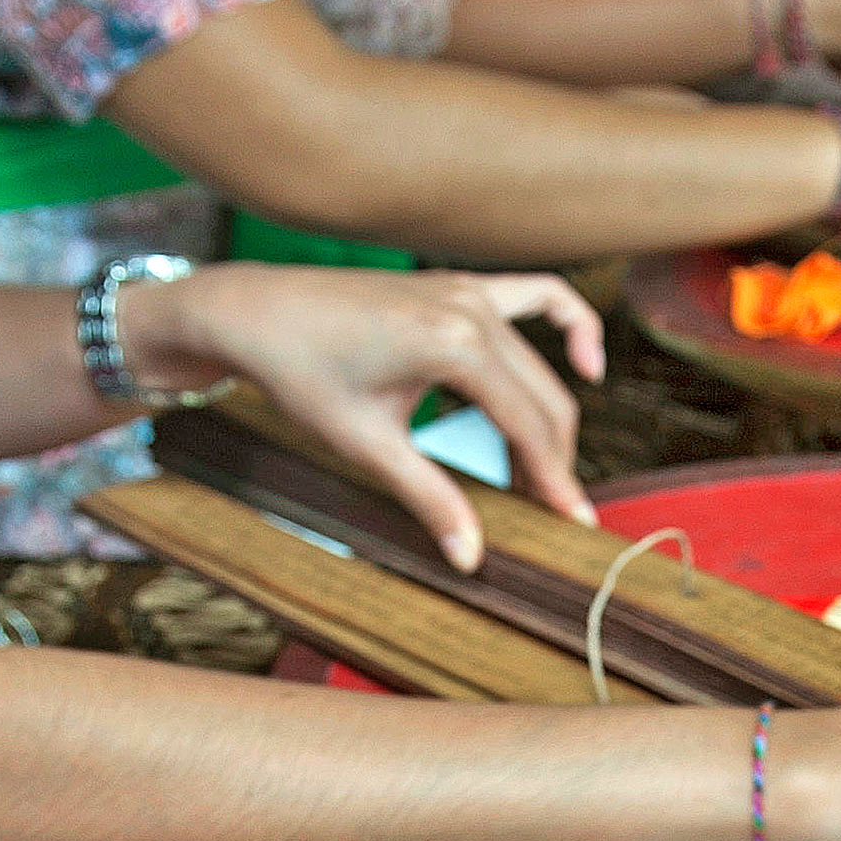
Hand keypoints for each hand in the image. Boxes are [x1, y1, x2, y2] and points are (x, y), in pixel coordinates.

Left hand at [132, 263, 607, 569]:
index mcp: (455, 344)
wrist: (254, 312)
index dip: (553, 479)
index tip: (573, 522)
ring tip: (544, 468)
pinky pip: (538, 297)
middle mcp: (473, 308)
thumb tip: (469, 555)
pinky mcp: (459, 285)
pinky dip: (570, 324)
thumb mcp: (366, 444)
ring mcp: (469, 289)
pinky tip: (585, 364)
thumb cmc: (300, 372)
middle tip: (552, 510)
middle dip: (553, 458)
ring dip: (549, 414)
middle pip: (542, 396)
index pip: (526, 424)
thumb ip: (428, 496)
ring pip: (540, 361)